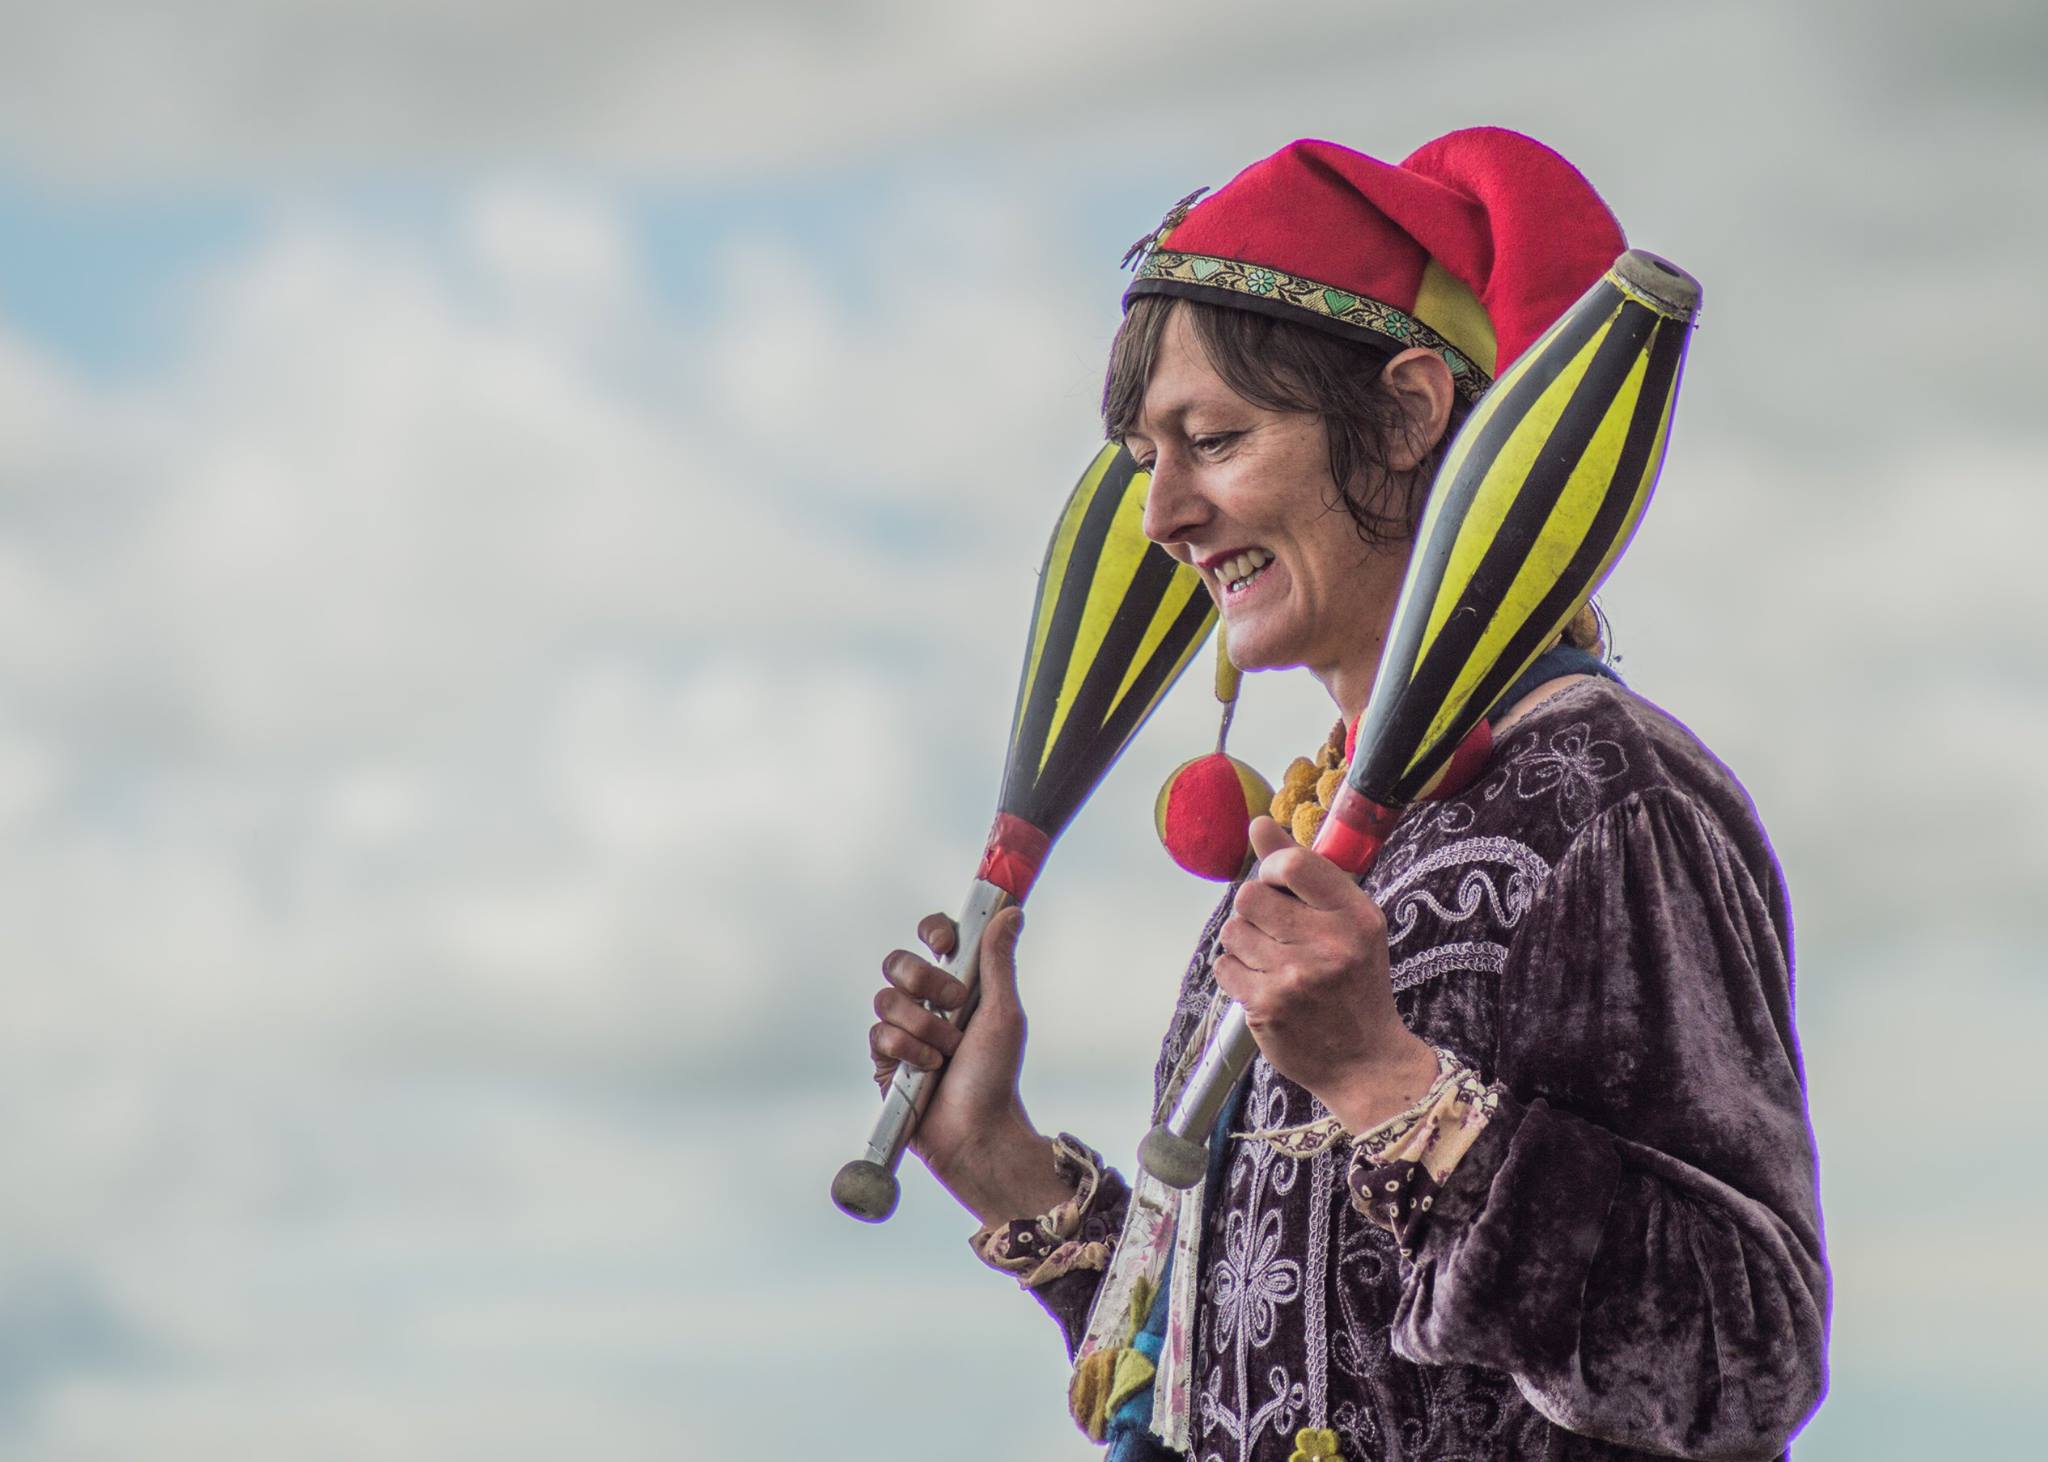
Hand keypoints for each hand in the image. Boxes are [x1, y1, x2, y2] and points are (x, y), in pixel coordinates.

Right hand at [868, 907, 1072, 1223]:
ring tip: (947, 1053)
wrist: (978, 1128)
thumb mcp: (1004, 1013)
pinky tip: (928, 1072)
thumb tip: (1011, 913)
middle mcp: (924, 1002)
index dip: (933, 931)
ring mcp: (902, 1030)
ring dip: (924, 1026)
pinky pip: (880, 1036)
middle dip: (924, 980)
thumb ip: (999, 962)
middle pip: (897, 961)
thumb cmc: (997, 1074)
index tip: (946, 942)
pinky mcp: (884, 1060)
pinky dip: (909, 1052)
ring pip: (887, 999)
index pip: (931, 938)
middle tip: (954, 1005)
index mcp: (955, 985)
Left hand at [1214, 816, 1439, 1130]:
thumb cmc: (1354, 983)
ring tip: (1273, 962)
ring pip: (1233, 930)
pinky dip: (1236, 973)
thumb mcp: (1348, 922)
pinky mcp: (1267, 1006)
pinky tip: (1263, 984)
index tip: (1276, 884)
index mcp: (1356, 915)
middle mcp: (1329, 944)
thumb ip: (1303, 871)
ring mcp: (1296, 977)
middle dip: (1254, 910)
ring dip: (1245, 943)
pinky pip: (1224, 966)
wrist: (1365, 1061)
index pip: (1292, 863)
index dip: (1271, 868)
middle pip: (1250, 895)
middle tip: (1276, 931)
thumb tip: (1258, 824)